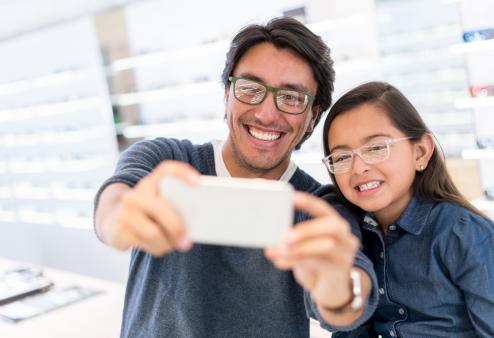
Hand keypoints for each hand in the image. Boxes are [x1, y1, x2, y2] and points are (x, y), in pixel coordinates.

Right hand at [97, 160, 198, 255]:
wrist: (113, 218)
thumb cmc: (148, 211)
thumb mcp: (160, 200)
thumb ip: (176, 202)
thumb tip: (197, 221)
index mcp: (151, 182)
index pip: (166, 170)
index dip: (182, 173)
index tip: (198, 182)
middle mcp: (136, 194)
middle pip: (160, 209)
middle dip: (177, 227)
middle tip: (188, 241)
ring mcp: (125, 211)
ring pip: (153, 233)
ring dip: (168, 242)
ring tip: (175, 243)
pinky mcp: (118, 230)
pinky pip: (145, 244)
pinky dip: (158, 249)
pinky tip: (161, 246)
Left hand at [264, 191, 358, 308]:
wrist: (331, 292)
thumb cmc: (315, 265)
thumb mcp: (303, 250)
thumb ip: (293, 241)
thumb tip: (271, 238)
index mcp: (334, 225)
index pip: (323, 209)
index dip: (308, 202)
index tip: (292, 198)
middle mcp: (345, 237)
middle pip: (332, 225)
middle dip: (307, 229)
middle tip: (285, 236)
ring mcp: (346, 254)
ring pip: (327, 245)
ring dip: (300, 248)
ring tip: (280, 251)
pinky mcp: (341, 271)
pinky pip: (320, 263)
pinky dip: (297, 261)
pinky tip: (280, 262)